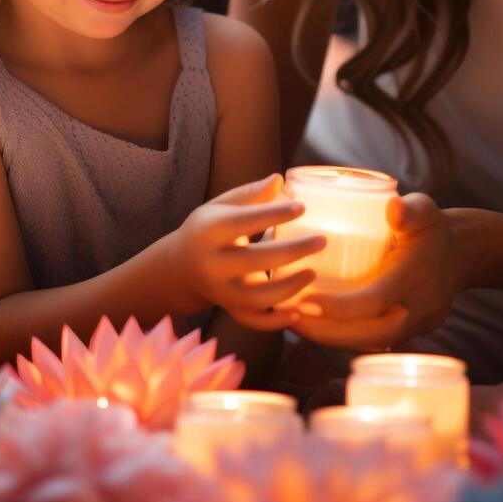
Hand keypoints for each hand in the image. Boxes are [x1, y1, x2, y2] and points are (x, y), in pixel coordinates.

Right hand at [169, 174, 325, 330]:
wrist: (181, 267)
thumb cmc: (209, 229)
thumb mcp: (221, 207)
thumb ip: (250, 195)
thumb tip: (280, 180)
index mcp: (209, 232)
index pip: (244, 221)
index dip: (274, 214)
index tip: (302, 206)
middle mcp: (212, 264)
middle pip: (255, 260)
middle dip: (292, 251)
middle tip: (322, 241)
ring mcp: (220, 291)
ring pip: (257, 298)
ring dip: (289, 288)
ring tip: (312, 273)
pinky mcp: (229, 309)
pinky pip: (254, 321)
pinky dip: (276, 322)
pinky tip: (298, 313)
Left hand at [291, 193, 469, 349]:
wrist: (465, 252)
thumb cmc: (434, 226)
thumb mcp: (424, 209)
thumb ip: (409, 209)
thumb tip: (392, 209)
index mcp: (416, 277)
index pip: (375, 302)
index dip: (338, 307)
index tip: (302, 302)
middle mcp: (418, 308)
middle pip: (369, 335)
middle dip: (326, 333)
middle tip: (289, 318)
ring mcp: (417, 324)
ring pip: (371, 343)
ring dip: (332, 338)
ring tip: (296, 322)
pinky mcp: (412, 331)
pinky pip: (377, 341)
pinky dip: (347, 337)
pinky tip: (319, 326)